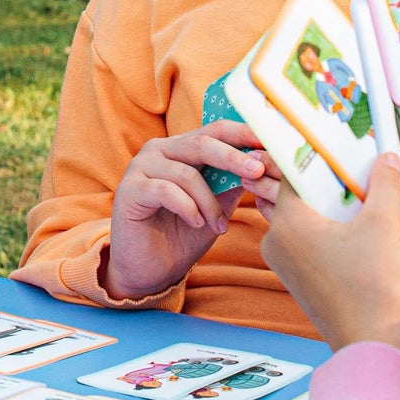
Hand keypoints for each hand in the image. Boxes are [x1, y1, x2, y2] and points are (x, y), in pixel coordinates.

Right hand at [102, 122, 279, 299]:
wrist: (149, 269)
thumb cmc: (183, 235)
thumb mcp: (216, 207)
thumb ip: (231, 183)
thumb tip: (262, 165)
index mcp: (181, 148)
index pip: (215, 130)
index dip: (243, 134)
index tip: (269, 146)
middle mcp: (159, 150)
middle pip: (202, 143)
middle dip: (233, 157)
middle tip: (257, 172)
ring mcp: (140, 167)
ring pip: (186, 173)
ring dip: (209, 203)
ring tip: (218, 225)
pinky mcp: (129, 189)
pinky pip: (166, 191)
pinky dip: (187, 208)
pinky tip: (195, 223)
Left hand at [257, 155, 399, 352]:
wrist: (373, 348)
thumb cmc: (371, 287)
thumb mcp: (383, 226)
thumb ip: (384, 186)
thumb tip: (386, 158)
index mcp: (287, 222)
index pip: (291, 175)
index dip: (317, 159)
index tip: (338, 147)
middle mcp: (279, 241)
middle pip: (309, 198)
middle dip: (344, 186)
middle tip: (370, 171)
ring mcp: (291, 264)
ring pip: (325, 223)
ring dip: (361, 212)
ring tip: (399, 201)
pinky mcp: (307, 281)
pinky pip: (330, 246)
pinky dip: (358, 237)